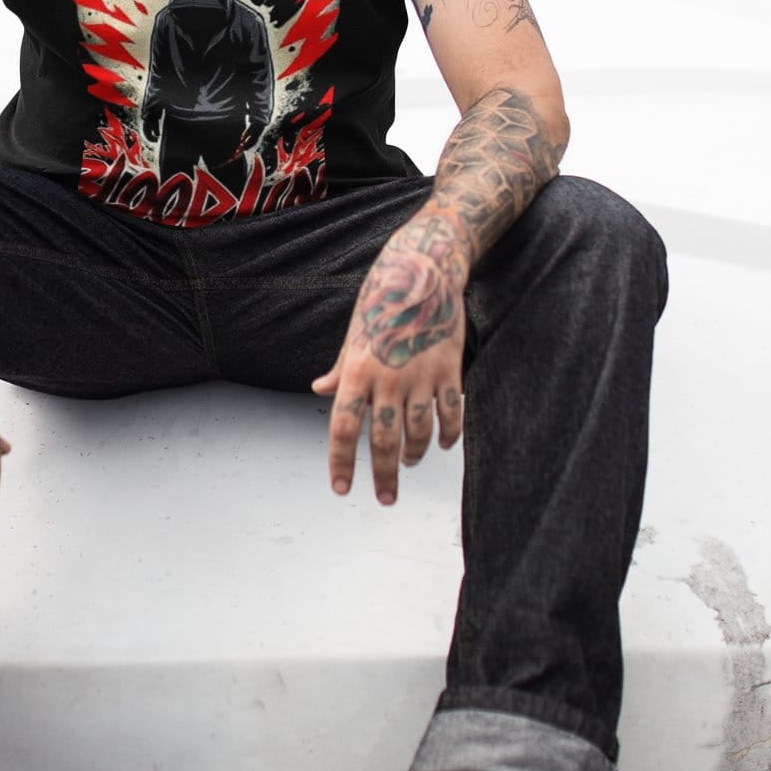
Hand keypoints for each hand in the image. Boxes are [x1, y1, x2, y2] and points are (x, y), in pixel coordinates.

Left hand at [311, 210, 468, 504]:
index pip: (343, 428)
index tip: (341, 489)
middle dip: (382, 475)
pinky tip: (443, 445)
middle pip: (382, 440)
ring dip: (414, 455)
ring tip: (410, 464)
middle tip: (385, 498)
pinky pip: (450, 413)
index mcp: (357, 371)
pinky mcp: (448, 370)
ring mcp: (420, 376)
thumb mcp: (354, 334)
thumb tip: (320, 390)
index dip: (340, 462)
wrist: (422, 271)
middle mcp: (387, 379)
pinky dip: (448, 434)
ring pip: (418, 432)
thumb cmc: (381, 301)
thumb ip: (341, 369)